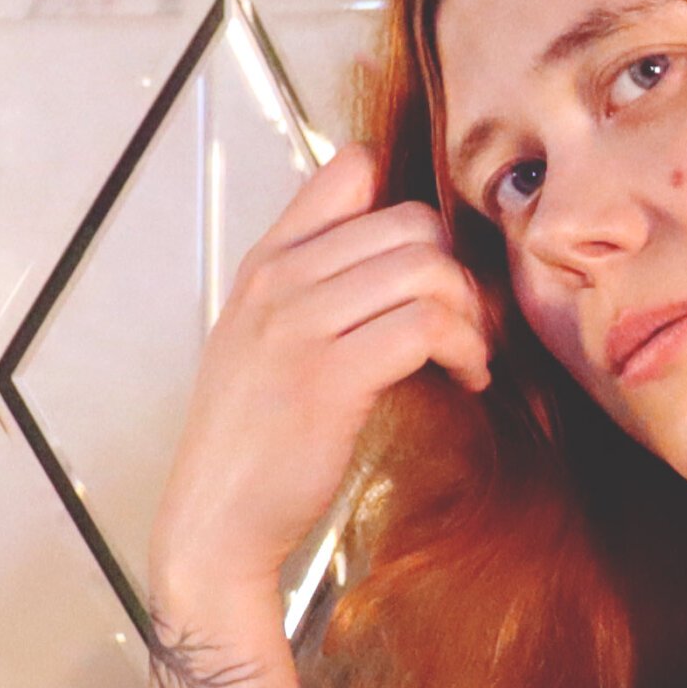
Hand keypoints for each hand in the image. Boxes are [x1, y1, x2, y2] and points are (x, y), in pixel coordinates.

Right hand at [147, 143, 494, 637]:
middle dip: (460, 272)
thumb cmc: (256, 439)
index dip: (411, 208)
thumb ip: (317, 285)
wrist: (216, 518)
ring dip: (471, 315)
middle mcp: (280, 279)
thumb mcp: (268, 340)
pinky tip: (466, 379)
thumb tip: (407, 252)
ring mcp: (300, 324)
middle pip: (412, 221)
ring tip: (470, 357)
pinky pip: (428, 326)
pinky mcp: (330, 376)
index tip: (431, 269)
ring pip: (428, 269)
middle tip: (470, 325)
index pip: (349, 168)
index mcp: (267, 260)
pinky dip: (466, 351)